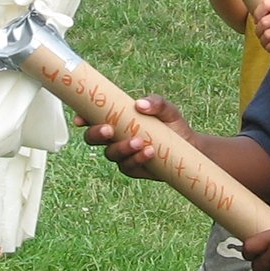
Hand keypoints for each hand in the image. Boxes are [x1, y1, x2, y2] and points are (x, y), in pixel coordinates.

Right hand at [77, 93, 191, 181]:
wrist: (189, 147)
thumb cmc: (172, 125)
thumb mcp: (167, 110)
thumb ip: (155, 103)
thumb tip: (140, 104)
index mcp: (117, 119)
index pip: (93, 117)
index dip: (82, 118)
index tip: (81, 119)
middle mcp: (115, 137)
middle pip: (93, 138)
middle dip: (97, 134)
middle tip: (110, 129)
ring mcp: (122, 154)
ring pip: (110, 154)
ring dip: (122, 147)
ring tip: (140, 142)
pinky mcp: (133, 168)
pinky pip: (128, 166)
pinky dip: (137, 159)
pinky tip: (149, 152)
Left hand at [252, 0, 269, 49]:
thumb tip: (257, 18)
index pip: (265, 5)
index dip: (257, 14)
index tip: (257, 20)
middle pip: (264, 22)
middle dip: (258, 30)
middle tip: (260, 34)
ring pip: (267, 34)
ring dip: (263, 40)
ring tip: (265, 41)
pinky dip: (269, 47)